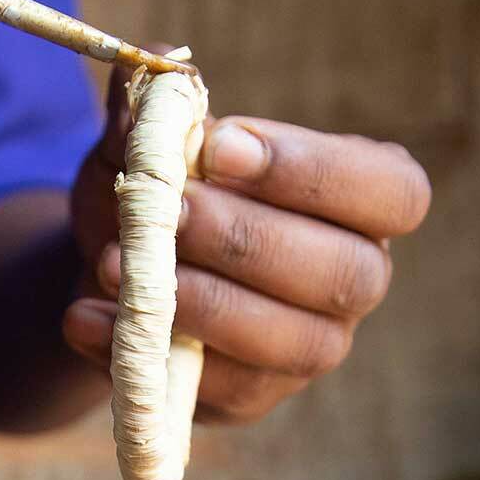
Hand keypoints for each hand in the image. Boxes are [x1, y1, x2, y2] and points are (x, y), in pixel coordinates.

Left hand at [57, 92, 430, 421]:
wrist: (109, 263)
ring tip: (114, 265)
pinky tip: (86, 316)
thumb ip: (152, 108)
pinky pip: (219, 390)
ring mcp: (311, 346)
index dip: (314, 173)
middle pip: (346, 273)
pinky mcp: (252, 396)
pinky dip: (144, 351)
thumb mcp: (145, 137)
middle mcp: (356, 276)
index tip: (220, 148)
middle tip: (169, 212)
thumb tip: (153, 82)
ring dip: (202, 303)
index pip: (393, 193)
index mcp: (361, 198)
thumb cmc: (157, 186)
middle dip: (250, 241)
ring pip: (294, 342)